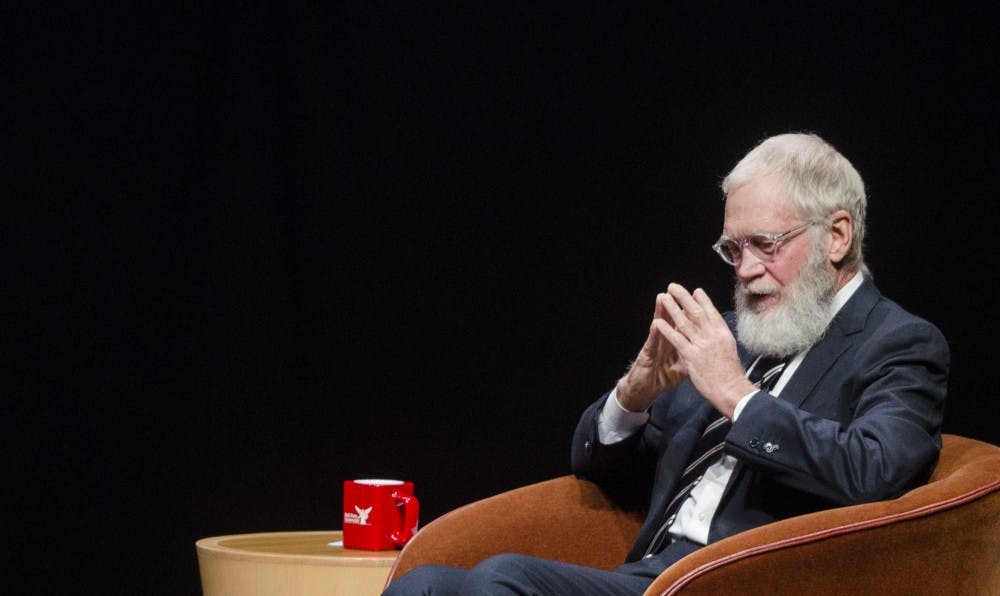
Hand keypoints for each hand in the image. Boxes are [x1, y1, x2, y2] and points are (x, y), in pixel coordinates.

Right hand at [615, 289, 689, 411]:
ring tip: (663, 298)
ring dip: (661, 312)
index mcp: (676, 342)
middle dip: (675, 304)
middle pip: (671, 320)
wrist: (645, 390)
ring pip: (659, 326)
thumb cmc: (663, 377)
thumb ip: (694, 356)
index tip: (698, 298)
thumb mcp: (683, 367)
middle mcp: (665, 341)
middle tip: (678, 289)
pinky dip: (655, 334)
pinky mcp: (647, 355)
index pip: (684, 323)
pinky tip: (656, 324)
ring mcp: (655, 346)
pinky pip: (652, 343)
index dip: (690, 312)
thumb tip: (708, 352)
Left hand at [655, 283, 754, 417]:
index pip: (712, 312)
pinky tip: (658, 322)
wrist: (731, 390)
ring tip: (664, 297)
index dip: (702, 300)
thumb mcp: (729, 350)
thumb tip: (716, 330)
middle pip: (696, 311)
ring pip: (685, 322)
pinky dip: (667, 329)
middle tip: (674, 287)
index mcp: (723, 334)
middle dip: (684, 297)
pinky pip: (676, 339)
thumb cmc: (731, 374)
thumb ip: (720, 338)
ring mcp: (702, 345)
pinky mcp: (692, 356)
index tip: (695, 291)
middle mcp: (713, 335)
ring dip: (673, 308)